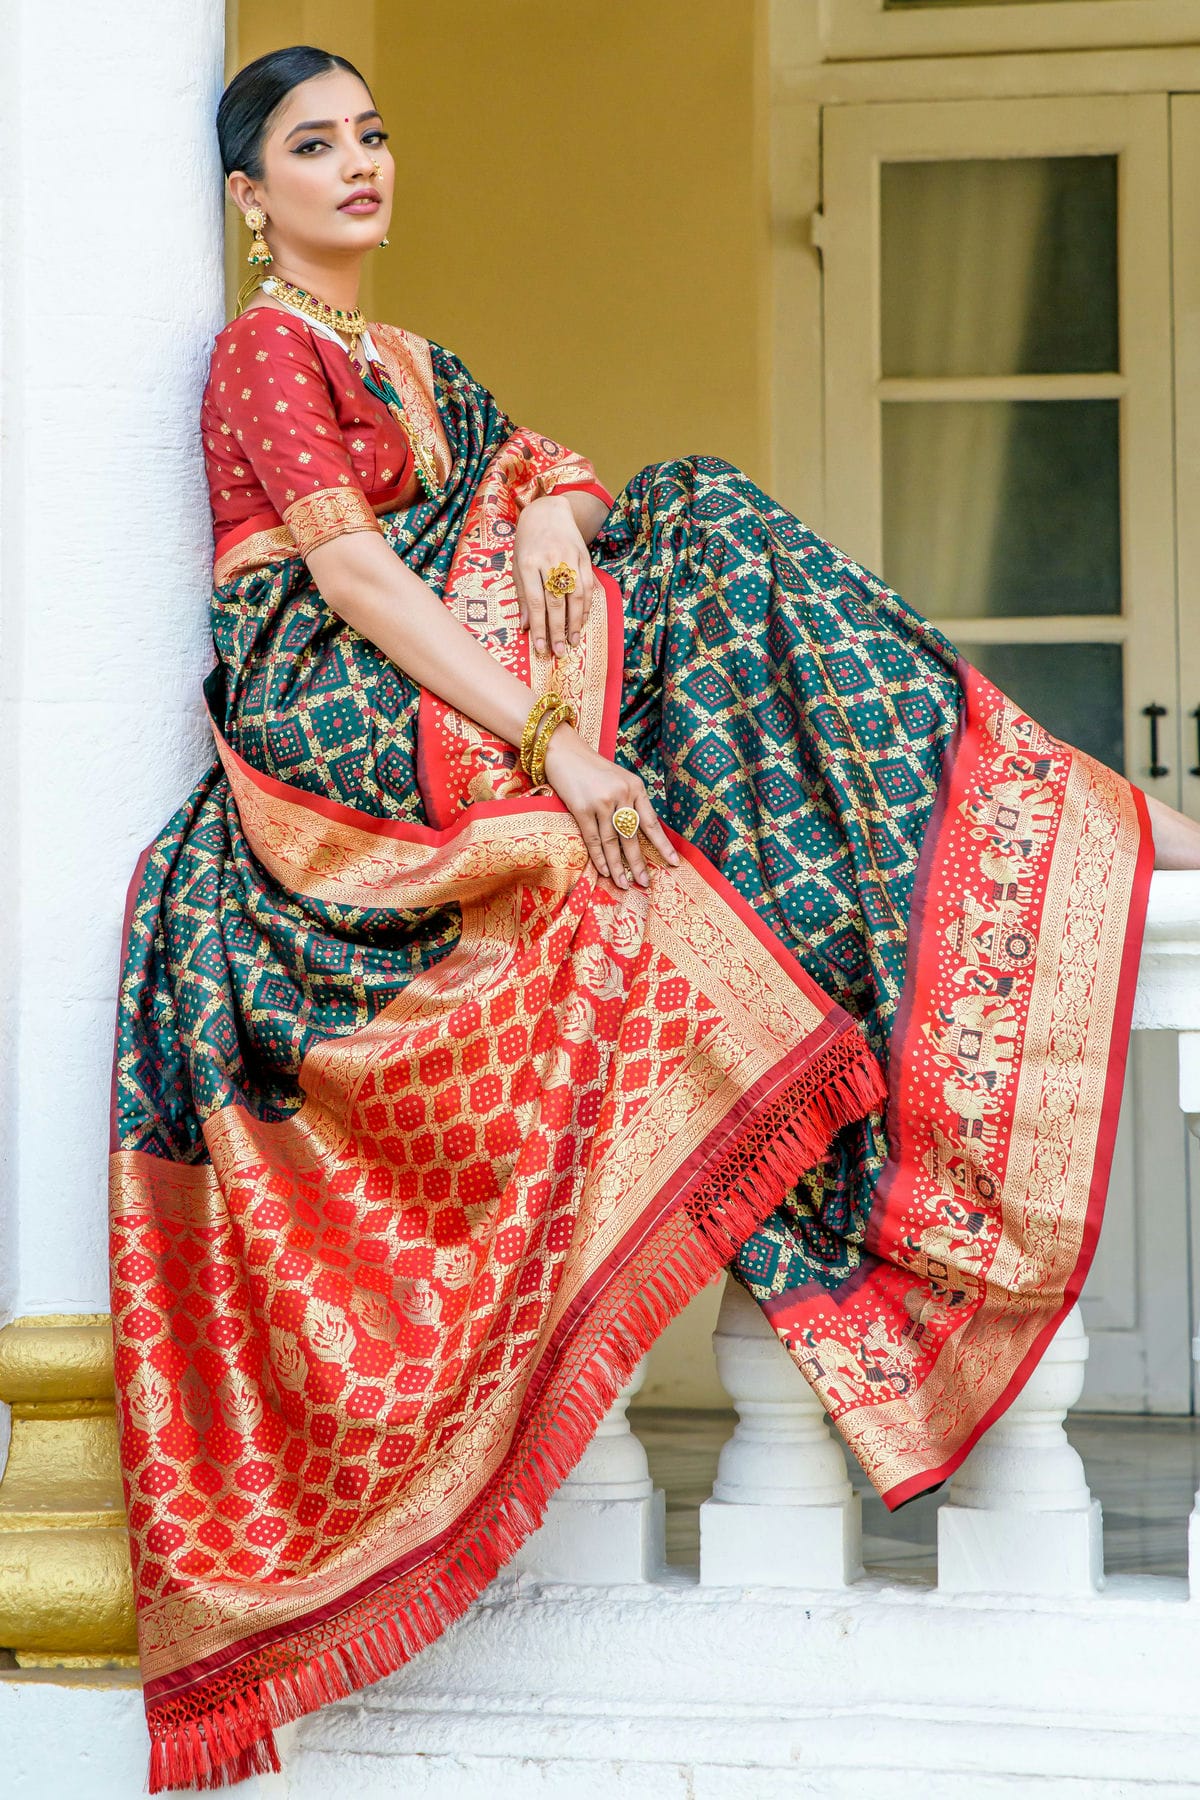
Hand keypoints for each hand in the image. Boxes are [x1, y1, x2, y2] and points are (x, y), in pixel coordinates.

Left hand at [514, 495, 596, 656]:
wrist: (548, 512)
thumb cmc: (528, 543)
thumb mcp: (518, 565)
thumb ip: (523, 595)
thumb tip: (525, 626)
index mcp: (529, 563)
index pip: (536, 602)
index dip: (539, 627)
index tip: (540, 647)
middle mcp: (550, 561)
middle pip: (556, 602)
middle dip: (557, 630)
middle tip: (558, 652)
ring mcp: (570, 558)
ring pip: (575, 596)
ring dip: (575, 623)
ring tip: (572, 642)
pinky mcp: (584, 557)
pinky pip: (588, 587)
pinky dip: (586, 607)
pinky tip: (582, 622)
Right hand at [541, 726, 679, 888]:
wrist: (564, 752)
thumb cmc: (592, 769)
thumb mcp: (619, 780)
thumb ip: (630, 801)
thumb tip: (639, 833)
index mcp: (636, 787)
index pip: (651, 822)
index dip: (663, 845)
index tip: (674, 862)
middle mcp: (622, 794)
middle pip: (632, 836)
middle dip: (639, 862)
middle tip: (644, 883)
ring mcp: (602, 801)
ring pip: (613, 841)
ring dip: (618, 866)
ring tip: (624, 883)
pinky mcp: (582, 808)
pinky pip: (593, 839)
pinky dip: (599, 857)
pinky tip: (605, 871)